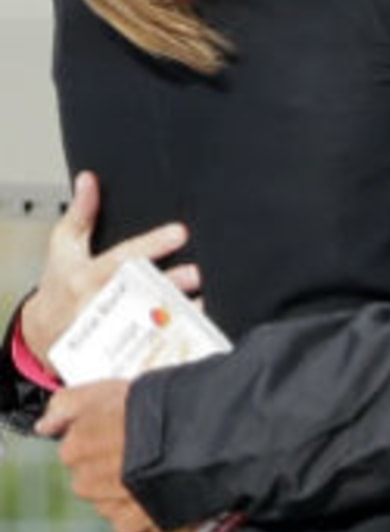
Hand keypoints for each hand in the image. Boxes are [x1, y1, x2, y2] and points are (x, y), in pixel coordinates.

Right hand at [20, 171, 197, 363]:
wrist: (43, 332)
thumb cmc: (60, 284)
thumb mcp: (63, 246)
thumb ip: (82, 213)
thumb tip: (89, 180)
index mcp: (87, 275)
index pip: (122, 258)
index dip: (151, 245)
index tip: (179, 232)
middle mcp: (99, 304)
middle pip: (139, 292)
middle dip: (170, 283)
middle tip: (198, 272)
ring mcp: (109, 330)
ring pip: (147, 324)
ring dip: (177, 314)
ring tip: (203, 303)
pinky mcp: (116, 351)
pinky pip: (147, 348)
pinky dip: (170, 342)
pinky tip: (193, 332)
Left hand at [37, 379, 162, 531]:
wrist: (194, 438)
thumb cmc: (153, 408)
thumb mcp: (109, 390)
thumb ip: (68, 404)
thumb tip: (44, 426)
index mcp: (74, 449)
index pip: (80, 447)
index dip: (105, 436)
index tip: (128, 430)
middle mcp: (83, 482)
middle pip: (95, 475)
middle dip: (115, 465)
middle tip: (146, 449)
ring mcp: (106, 506)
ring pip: (113, 497)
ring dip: (129, 487)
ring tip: (160, 467)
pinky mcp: (130, 525)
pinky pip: (133, 518)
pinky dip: (145, 507)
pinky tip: (162, 487)